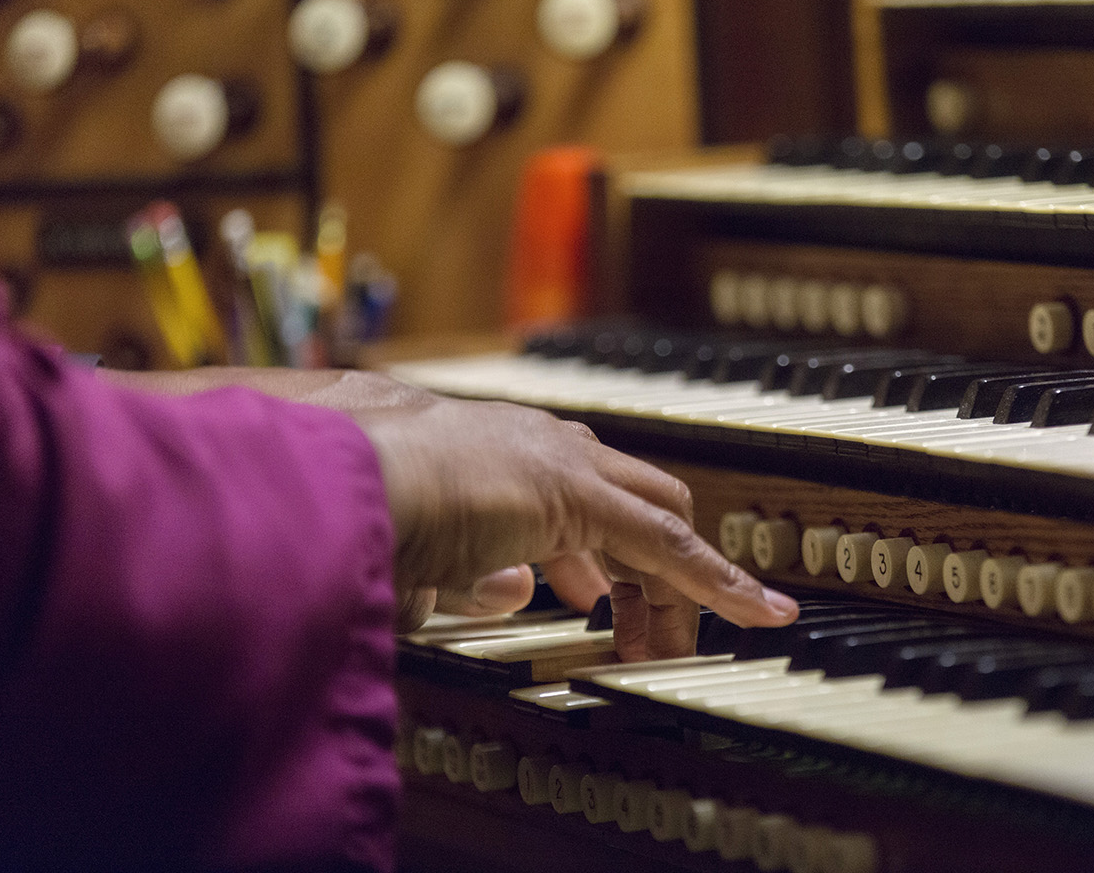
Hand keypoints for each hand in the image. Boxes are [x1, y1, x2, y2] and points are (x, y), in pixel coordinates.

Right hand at [355, 397, 798, 659]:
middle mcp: (540, 447)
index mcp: (498, 457)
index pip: (576, 500)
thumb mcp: (418, 556)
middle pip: (632, 504)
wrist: (340, 474)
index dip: (595, 554)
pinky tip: (754, 613)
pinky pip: (668, 545)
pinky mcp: (579, 492)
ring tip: (685, 647)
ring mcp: (561, 462)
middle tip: (646, 635)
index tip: (597, 593)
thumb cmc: (356, 511)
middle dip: (648, 571)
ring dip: (680, 585)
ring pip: (659, 521)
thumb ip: (468, 574)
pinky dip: (715, 582)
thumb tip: (513, 590)